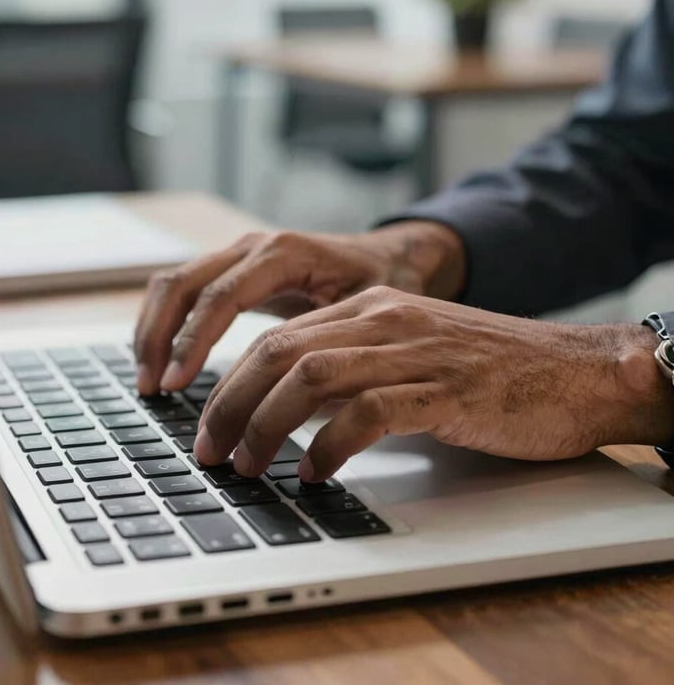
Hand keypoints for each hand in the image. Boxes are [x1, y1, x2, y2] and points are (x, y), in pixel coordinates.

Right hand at [134, 221, 463, 393]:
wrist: (387, 257)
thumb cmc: (381, 284)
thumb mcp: (366, 311)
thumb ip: (329, 345)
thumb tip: (295, 402)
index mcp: (284, 254)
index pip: (221, 296)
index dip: (193, 341)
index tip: (176, 383)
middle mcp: (253, 247)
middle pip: (182, 284)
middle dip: (159, 337)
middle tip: (153, 389)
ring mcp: (238, 255)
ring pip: (173, 283)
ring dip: (153, 330)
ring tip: (150, 382)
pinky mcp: (233, 270)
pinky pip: (183, 289)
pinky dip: (165, 324)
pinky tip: (164, 361)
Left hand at [195, 286, 673, 480]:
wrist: (575, 370)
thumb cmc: (490, 371)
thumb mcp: (409, 355)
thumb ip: (355, 371)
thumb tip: (292, 414)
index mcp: (369, 309)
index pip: (278, 338)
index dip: (230, 382)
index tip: (208, 423)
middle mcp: (383, 321)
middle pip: (278, 354)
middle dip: (231, 404)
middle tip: (211, 451)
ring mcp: (412, 352)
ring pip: (310, 378)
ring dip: (266, 426)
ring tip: (249, 466)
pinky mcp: (443, 389)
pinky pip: (367, 413)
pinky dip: (330, 446)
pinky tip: (315, 474)